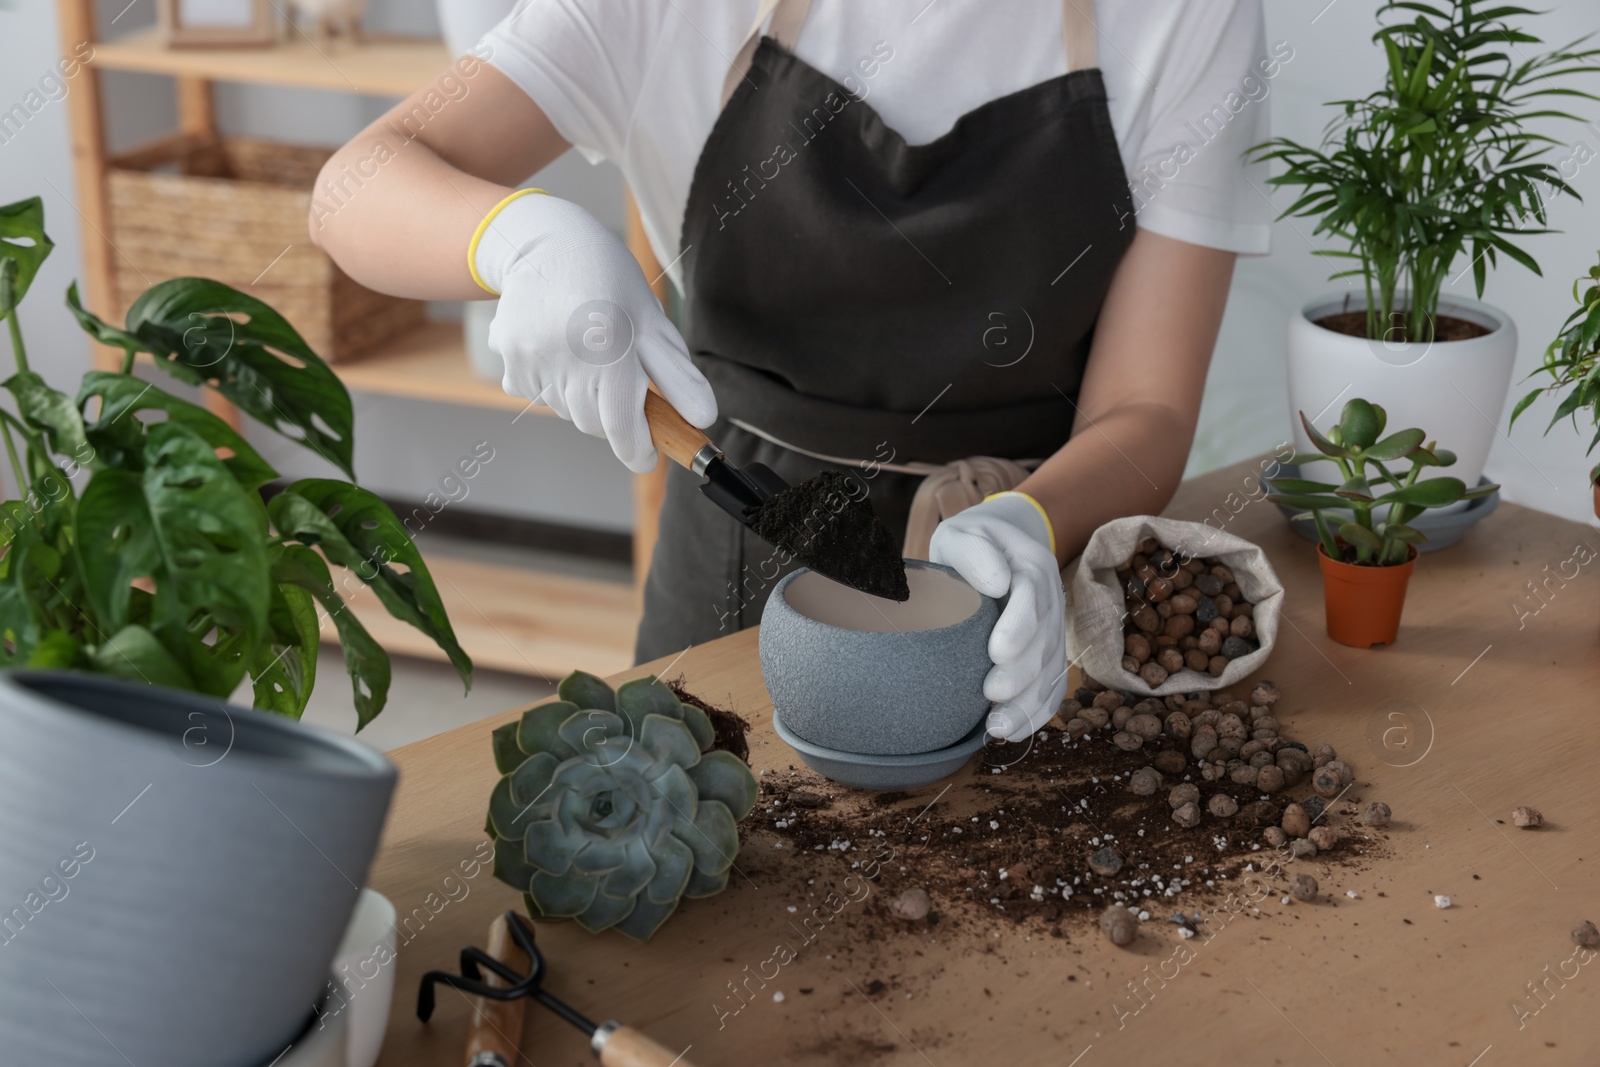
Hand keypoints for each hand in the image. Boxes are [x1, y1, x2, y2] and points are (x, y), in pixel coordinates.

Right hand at [474, 192, 716, 472]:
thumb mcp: (653, 322)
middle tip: (620, 378)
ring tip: (587, 353)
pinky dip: (553, 384)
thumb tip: (705, 419)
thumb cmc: (610, 282)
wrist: (546, 243)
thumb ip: (679, 376)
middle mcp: (567, 358)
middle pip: (594, 424)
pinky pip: (537, 395)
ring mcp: (533, 360)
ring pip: (566, 411)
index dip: (638, 451)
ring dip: (583, 398)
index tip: (648, 457)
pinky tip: (560, 348)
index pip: (623, 426)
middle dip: (613, 416)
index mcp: (612, 348)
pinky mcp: (510, 358)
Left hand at [928, 492, 1066, 741]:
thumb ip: (974, 551)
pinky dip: (1036, 713)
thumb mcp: (962, 533)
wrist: (995, 545)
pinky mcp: (1045, 653)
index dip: (1019, 627)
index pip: (1033, 596)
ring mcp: (1052, 628)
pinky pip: (1051, 686)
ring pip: (1051, 670)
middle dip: (1022, 672)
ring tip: (997, 726)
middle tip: (991, 692)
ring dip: (1028, 703)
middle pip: (1046, 640)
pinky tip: (1011, 732)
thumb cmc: (970, 543)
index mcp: (1032, 565)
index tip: (996, 653)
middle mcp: (1050, 599)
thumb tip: (998, 584)